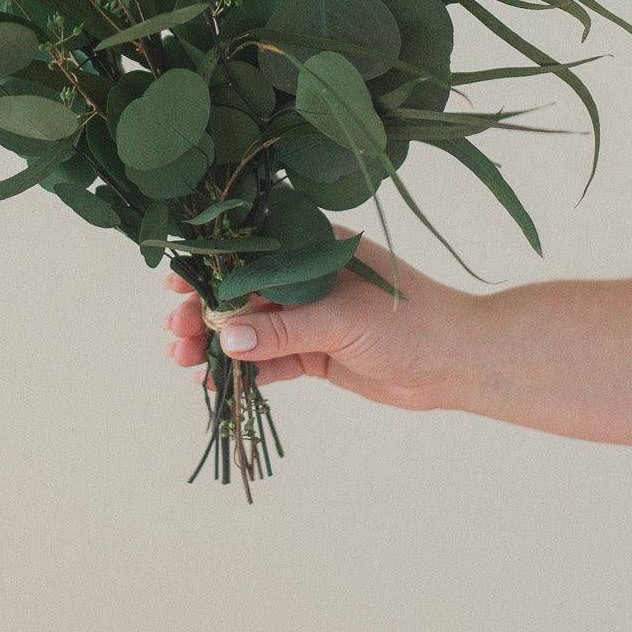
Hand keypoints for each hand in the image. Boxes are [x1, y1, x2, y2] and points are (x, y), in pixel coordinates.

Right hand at [163, 237, 480, 411]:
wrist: (456, 362)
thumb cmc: (408, 320)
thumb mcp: (340, 319)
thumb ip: (282, 329)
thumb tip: (228, 337)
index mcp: (313, 249)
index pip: (250, 252)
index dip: (208, 268)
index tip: (174, 287)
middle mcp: (305, 280)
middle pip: (241, 293)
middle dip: (205, 312)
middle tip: (175, 333)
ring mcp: (309, 318)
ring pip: (250, 329)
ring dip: (217, 345)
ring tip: (183, 361)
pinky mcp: (316, 354)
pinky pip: (270, 361)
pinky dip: (244, 371)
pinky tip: (215, 382)